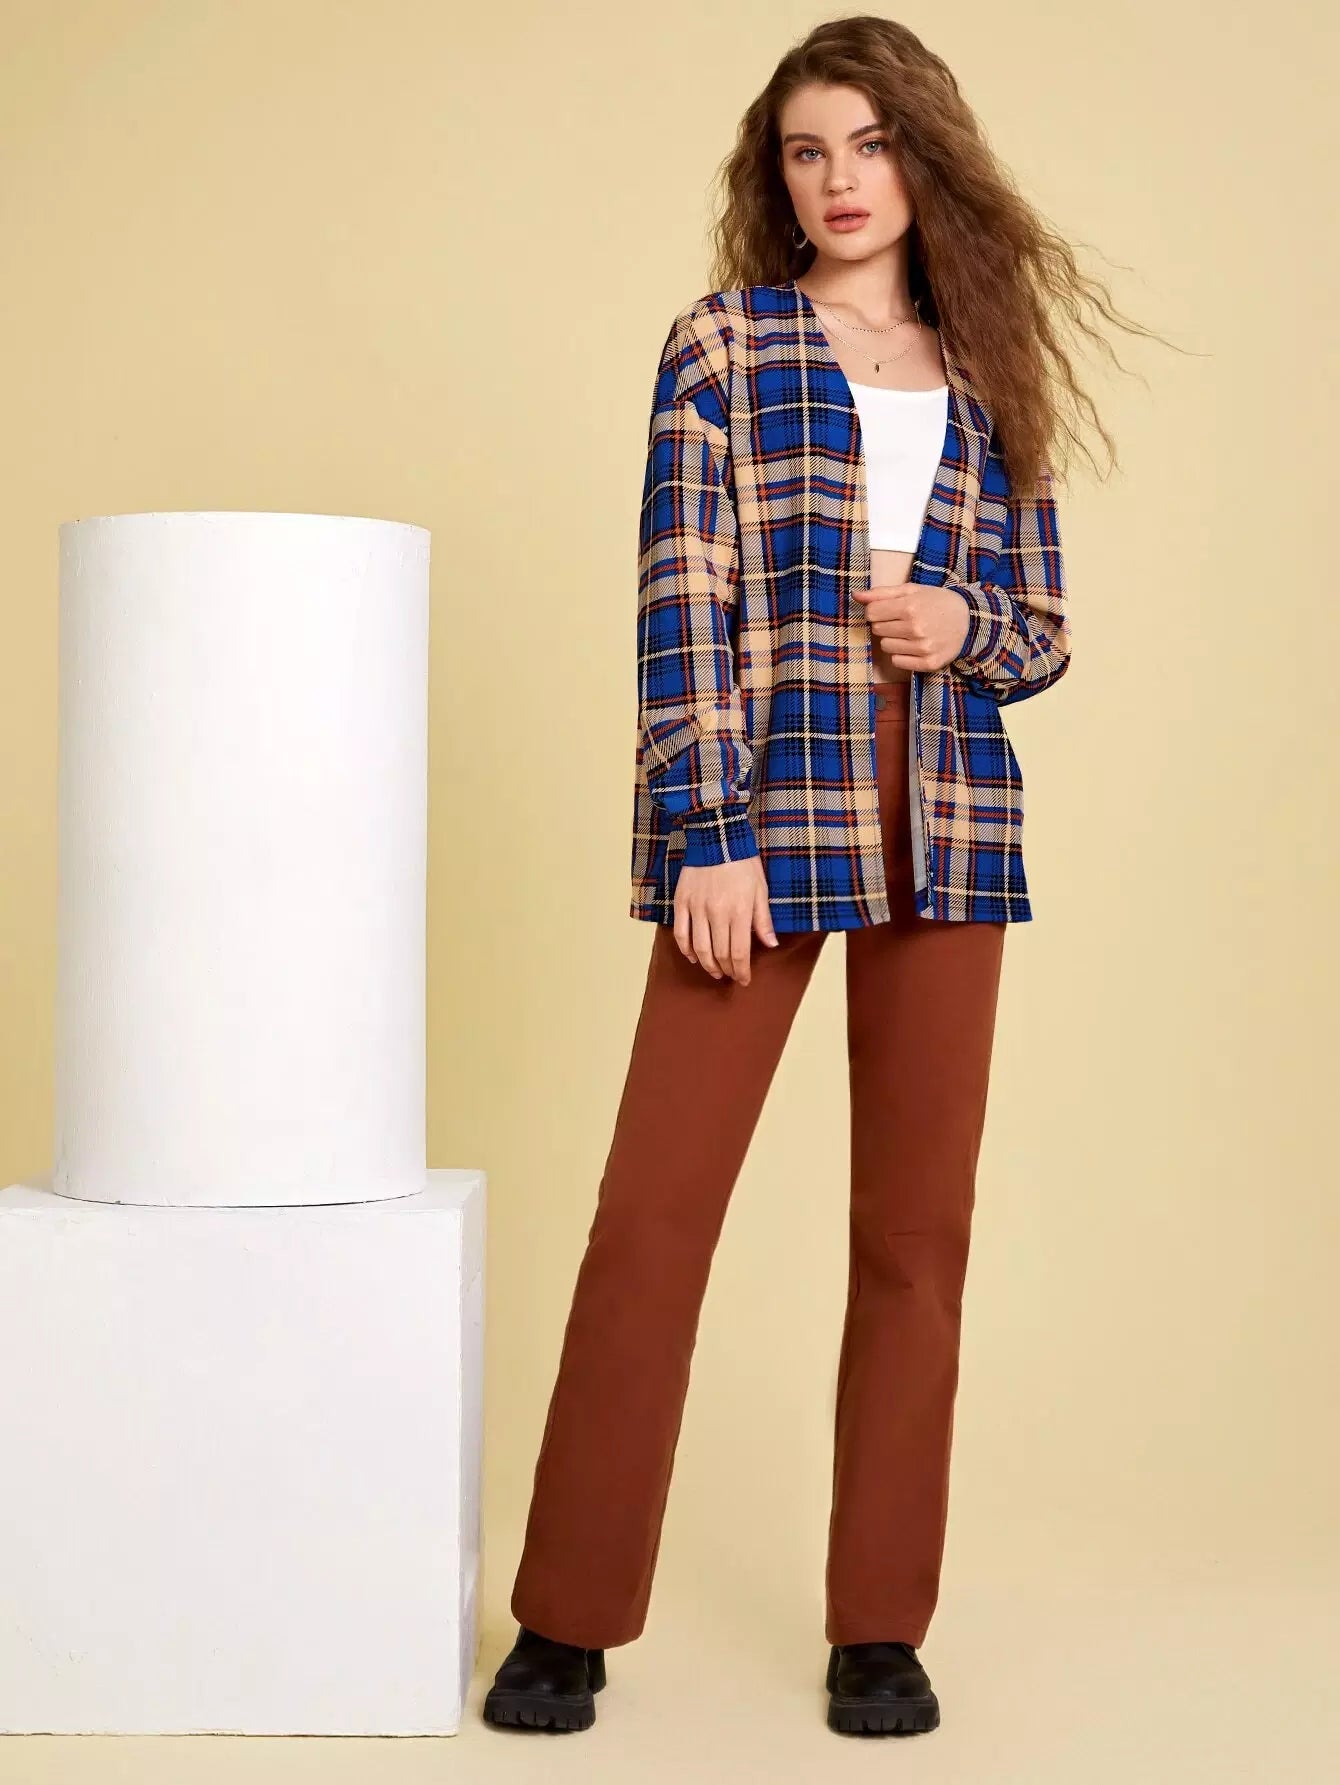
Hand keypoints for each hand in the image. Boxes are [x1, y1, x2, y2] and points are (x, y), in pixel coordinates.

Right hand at [673, 856, 777, 983]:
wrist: (716, 836)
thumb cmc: (743, 862)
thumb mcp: (761, 889)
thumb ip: (764, 920)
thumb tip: (770, 945)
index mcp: (739, 911)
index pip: (739, 952)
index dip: (742, 971)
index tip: (744, 980)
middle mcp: (717, 913)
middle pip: (720, 954)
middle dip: (727, 970)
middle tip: (731, 976)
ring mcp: (696, 908)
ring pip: (699, 948)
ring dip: (708, 965)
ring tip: (715, 971)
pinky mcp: (682, 902)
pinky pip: (681, 933)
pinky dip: (686, 949)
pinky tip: (693, 957)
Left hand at [851, 582, 970, 672]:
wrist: (968, 620)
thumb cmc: (936, 602)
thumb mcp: (911, 590)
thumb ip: (881, 593)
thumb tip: (855, 595)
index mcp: (910, 607)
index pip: (871, 613)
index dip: (876, 611)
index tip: (887, 610)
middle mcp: (916, 628)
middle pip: (877, 630)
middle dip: (886, 624)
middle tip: (903, 620)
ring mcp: (922, 648)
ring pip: (885, 647)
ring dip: (893, 639)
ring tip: (910, 632)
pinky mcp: (928, 663)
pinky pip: (897, 661)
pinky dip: (902, 654)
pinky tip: (914, 645)